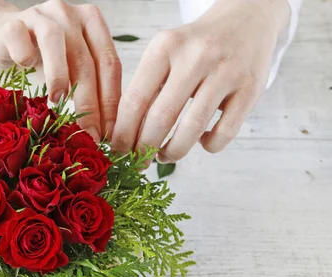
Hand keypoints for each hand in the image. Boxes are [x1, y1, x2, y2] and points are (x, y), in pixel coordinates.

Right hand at [0, 0, 121, 140]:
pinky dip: (23, 55)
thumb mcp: (69, 68)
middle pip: (86, 59)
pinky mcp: (11, 23)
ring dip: (59, 75)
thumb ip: (87, 85)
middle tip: (89, 132)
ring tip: (58, 100)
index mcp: (91, 22)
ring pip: (55, 40)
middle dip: (90, 101)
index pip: (109, 63)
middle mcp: (68, 14)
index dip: (110, 100)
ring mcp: (39, 15)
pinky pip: (18, 37)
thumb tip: (102, 129)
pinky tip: (24, 69)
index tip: (108, 131)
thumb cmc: (39, 56)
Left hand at [111, 0, 290, 161]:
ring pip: (192, 129)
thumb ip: (146, 89)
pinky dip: (209, 146)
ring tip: (165, 156)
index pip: (134, 100)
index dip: (123, 133)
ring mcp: (225, 72)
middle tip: (139, 162)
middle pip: (160, 118)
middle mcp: (195, 57)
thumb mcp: (164, 54)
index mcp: (165, 47)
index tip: (118, 152)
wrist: (245, 21)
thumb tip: (124, 137)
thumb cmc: (194, 48)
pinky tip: (201, 140)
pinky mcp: (250, 88)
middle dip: (144, 149)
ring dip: (173, 152)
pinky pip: (224, 133)